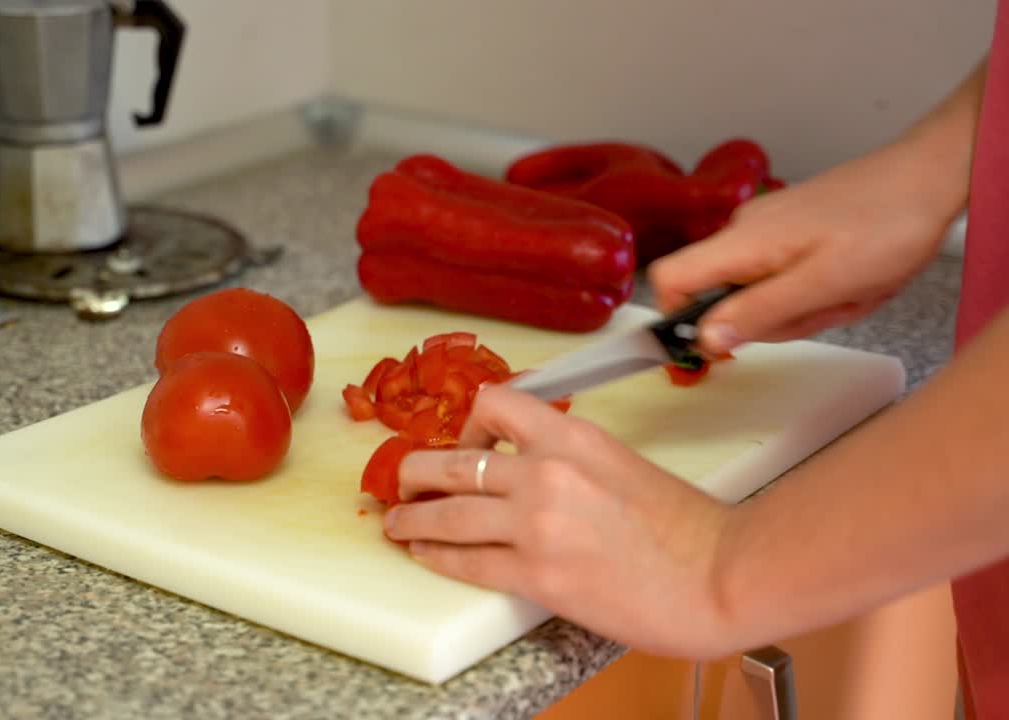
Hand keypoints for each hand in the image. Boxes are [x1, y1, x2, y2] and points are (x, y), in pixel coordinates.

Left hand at [384, 384, 737, 658]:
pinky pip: (465, 561)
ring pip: (446, 512)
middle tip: (405, 483)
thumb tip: (528, 466)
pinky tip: (425, 555)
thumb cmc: (686, 523)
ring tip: (396, 524)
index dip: (467, 425)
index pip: (493, 405)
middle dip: (415, 473)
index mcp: (572, 435)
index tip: (465, 444)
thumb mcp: (621, 461)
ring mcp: (537, 524)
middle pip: (450, 461)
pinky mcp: (537, 574)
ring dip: (412, 519)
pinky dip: (436, 557)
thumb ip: (569, 457)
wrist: (720, 574)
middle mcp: (546, 471)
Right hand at [650, 140, 959, 354]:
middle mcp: (742, 230)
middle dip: (769, 319)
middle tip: (821, 310)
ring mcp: (766, 228)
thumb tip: (706, 339)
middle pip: (720, 296)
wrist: (930, 176)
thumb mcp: (824, 284)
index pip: (668, 279)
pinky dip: (812, 288)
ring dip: (799, 306)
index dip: (677, 318)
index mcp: (741, 242)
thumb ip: (759, 312)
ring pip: (756, 289)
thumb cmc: (886, 225)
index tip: (716, 345)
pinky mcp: (789, 228)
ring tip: (845, 292)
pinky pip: (782, 274)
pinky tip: (848, 279)